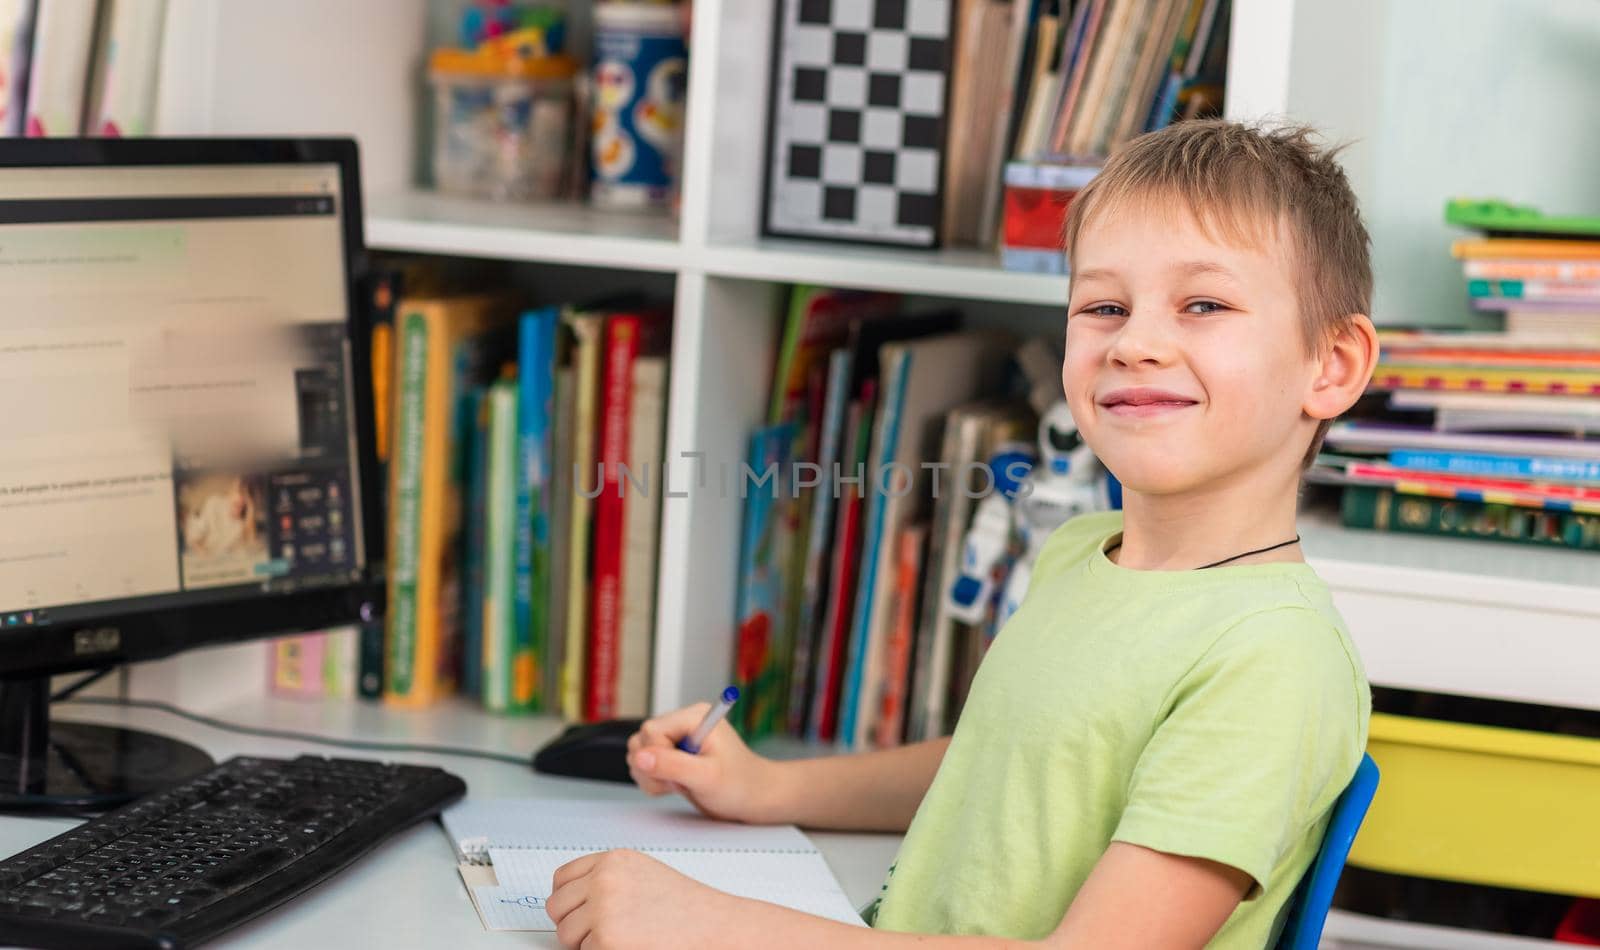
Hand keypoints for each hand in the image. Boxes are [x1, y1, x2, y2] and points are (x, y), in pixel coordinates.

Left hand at [547, 849, 735, 949]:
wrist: (713, 927)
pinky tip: (628, 946)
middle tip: (596, 932)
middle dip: (572, 923)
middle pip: (557, 907)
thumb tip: (573, 898)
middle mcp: (604, 880)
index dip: (566, 899)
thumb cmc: (686, 907)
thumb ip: (608, 879)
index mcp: (613, 861)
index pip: (562, 878)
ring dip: (585, 943)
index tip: (573, 910)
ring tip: (619, 939)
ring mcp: (603, 910)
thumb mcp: (643, 875)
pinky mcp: (606, 939)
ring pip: (565, 934)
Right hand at [626, 703, 784, 823]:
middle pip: (641, 741)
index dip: (658, 757)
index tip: (678, 774)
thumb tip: (639, 756)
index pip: (652, 730)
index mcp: (694, 717)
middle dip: (654, 769)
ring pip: (639, 753)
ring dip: (653, 777)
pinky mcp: (672, 754)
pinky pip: (645, 764)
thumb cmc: (740, 786)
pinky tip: (677, 786)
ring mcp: (676, 739)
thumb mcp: (706, 777)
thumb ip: (671, 765)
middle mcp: (683, 723)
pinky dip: (654, 781)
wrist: (752, 798)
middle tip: (681, 782)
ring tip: (681, 785)